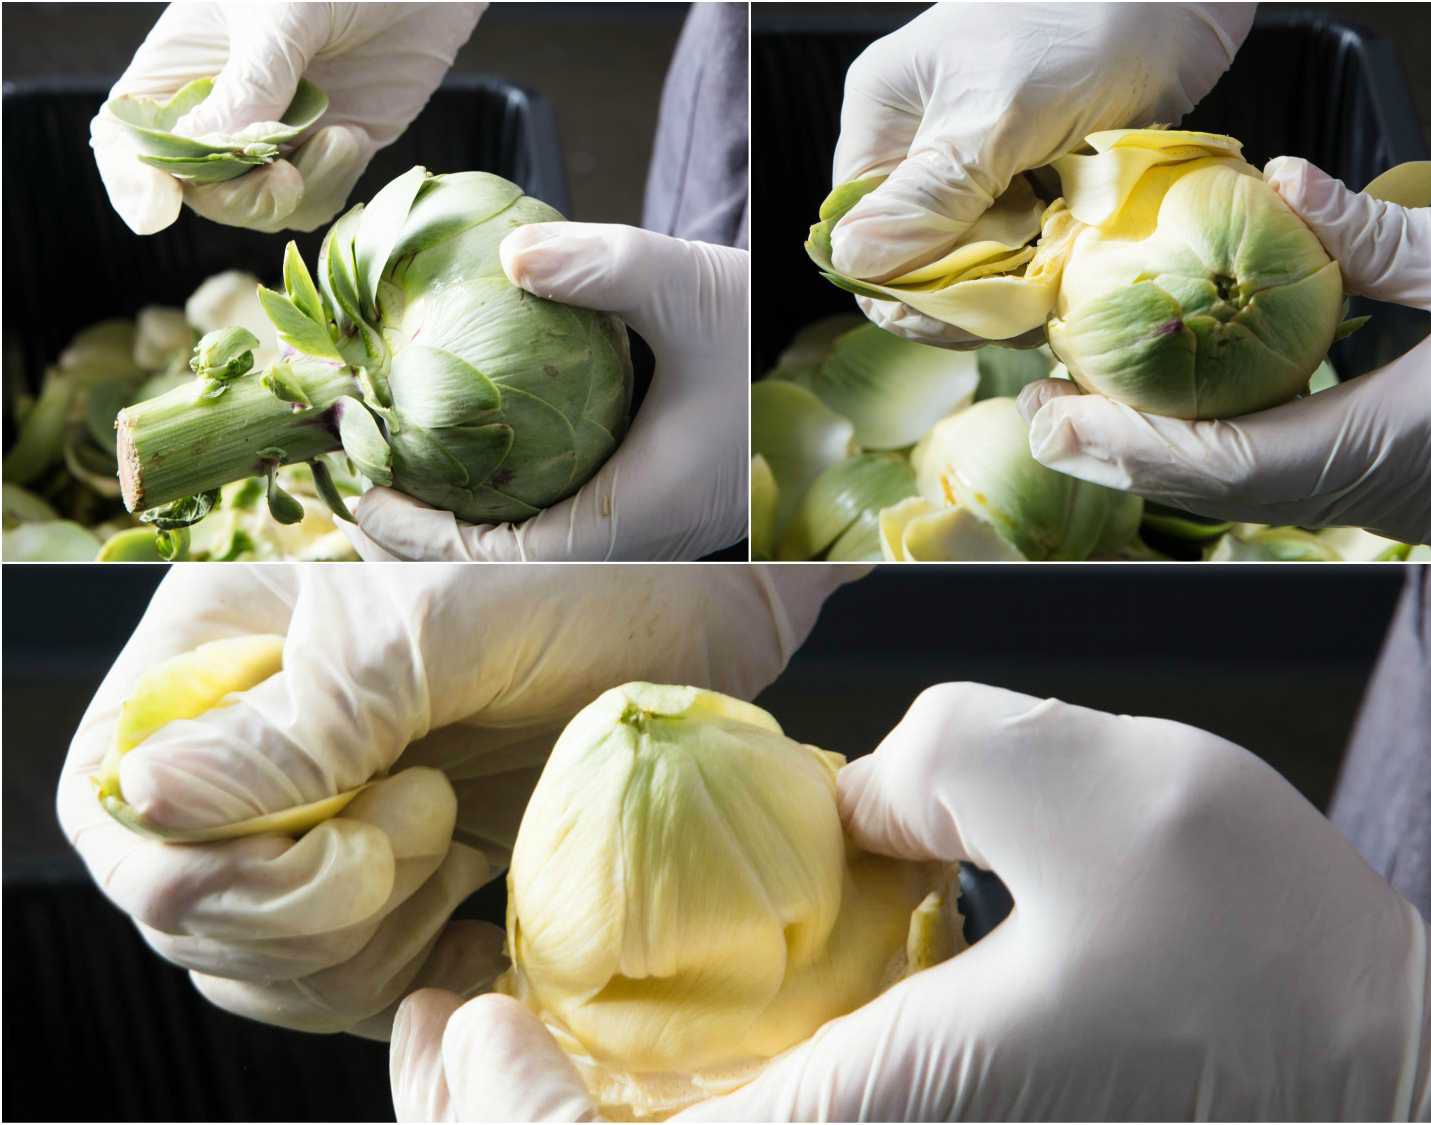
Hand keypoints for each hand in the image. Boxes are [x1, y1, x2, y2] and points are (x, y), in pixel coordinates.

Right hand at [58, 564, 854, 1037]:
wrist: (691, 629)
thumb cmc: (582, 594)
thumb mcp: (444, 633)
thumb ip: (306, 716)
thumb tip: (145, 797)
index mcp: (219, 650)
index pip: (119, 803)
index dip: (212, 871)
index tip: (356, 849)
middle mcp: (244, 740)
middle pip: (184, 903)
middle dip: (312, 906)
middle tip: (433, 820)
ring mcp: (311, 816)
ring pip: (258, 961)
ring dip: (365, 942)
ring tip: (459, 843)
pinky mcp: (383, 878)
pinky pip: (339, 983)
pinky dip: (404, 975)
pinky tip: (475, 920)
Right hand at [91, 2, 482, 234]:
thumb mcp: (286, 11)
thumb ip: (251, 80)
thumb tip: (202, 149)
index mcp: (181, 61)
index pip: (126, 135)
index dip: (132, 178)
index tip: (159, 212)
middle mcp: (221, 104)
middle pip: (198, 188)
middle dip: (237, 198)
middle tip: (282, 180)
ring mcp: (277, 130)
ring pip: (259, 205)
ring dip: (296, 195)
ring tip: (341, 140)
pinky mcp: (331, 147)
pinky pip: (315, 198)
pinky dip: (334, 184)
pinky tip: (357, 138)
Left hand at [344, 224, 748, 560]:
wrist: (826, 368)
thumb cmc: (769, 341)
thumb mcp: (699, 290)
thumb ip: (610, 266)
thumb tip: (512, 256)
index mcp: (641, 516)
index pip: (505, 562)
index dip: (421, 540)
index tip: (362, 495)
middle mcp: (634, 540)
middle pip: (500, 577)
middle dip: (418, 543)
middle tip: (352, 488)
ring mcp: (637, 531)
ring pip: (522, 557)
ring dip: (449, 528)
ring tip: (385, 478)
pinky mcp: (638, 510)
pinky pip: (548, 527)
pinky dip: (489, 506)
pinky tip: (456, 459)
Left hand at [391, 683, 1430, 1120]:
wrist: (1391, 1063)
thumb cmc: (1263, 946)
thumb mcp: (1091, 784)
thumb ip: (933, 750)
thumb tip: (850, 797)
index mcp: (879, 1120)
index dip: (504, 1112)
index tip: (464, 1015)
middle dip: (504, 1123)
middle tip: (444, 1021)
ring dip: (578, 1114)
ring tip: (505, 1022)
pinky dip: (683, 1095)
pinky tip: (650, 1025)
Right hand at [831, 2, 1253, 344]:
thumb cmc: (1080, 28)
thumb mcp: (998, 119)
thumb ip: (929, 197)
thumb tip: (852, 264)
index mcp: (885, 119)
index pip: (859, 230)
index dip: (894, 284)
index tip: (947, 316)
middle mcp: (921, 146)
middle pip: (911, 256)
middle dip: (956, 295)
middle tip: (1011, 312)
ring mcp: (977, 167)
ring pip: (967, 263)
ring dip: (1004, 292)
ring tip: (1044, 302)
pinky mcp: (1031, 181)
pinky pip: (1016, 250)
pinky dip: (1037, 273)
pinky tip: (1062, 285)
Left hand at [1021, 161, 1430, 549]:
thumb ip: (1381, 236)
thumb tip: (1288, 187)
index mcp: (1392, 448)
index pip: (1221, 464)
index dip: (1128, 446)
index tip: (1053, 420)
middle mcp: (1385, 492)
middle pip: (1223, 487)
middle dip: (1127, 454)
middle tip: (1047, 413)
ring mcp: (1406, 498)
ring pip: (1258, 487)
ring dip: (1174, 451)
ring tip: (1101, 407)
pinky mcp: (1421, 482)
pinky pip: (1302, 474)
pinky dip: (1235, 443)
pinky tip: (1203, 405)